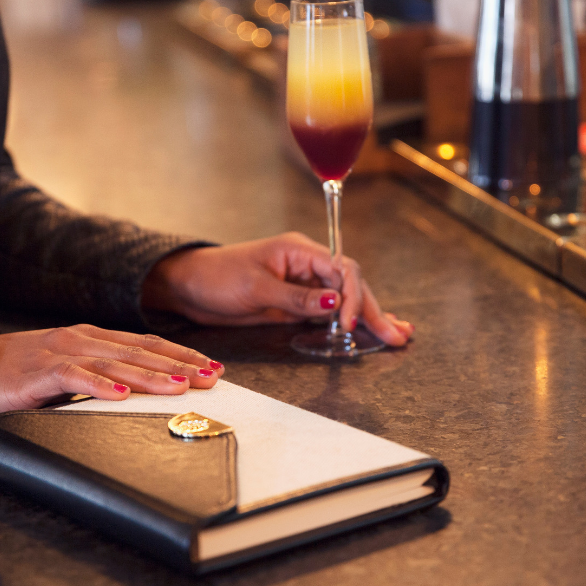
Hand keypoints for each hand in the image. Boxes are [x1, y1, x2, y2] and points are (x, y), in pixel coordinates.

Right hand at [0, 325, 222, 412]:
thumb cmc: (26, 375)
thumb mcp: (73, 371)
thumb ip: (104, 375)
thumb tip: (144, 391)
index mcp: (94, 337)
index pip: (147, 343)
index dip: (181, 354)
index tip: (211, 366)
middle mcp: (83, 339)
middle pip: (141, 351)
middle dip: (179, 365)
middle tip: (209, 377)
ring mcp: (63, 352)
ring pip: (116, 363)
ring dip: (150, 376)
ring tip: (179, 386)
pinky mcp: (42, 371)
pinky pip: (76, 378)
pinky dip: (100, 386)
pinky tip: (121, 395)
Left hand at [142, 232, 412, 345]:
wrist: (190, 288)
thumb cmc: (216, 278)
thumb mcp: (255, 287)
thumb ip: (296, 297)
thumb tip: (334, 303)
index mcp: (299, 251)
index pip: (341, 269)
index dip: (354, 296)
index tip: (352, 323)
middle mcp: (306, 265)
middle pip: (350, 285)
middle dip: (373, 309)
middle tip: (396, 335)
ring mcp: (303, 285)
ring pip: (344, 299)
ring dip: (368, 317)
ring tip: (396, 335)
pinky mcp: (296, 303)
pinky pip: (329, 312)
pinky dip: (349, 322)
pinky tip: (368, 332)